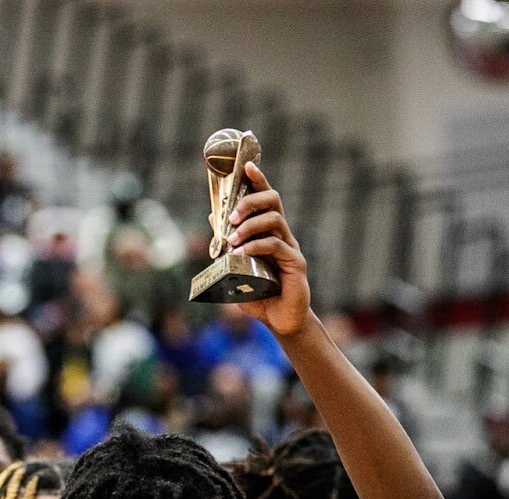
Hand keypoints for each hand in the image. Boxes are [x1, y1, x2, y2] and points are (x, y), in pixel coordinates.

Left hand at [222, 162, 311, 336]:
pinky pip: (276, 245)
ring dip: (250, 225)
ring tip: (232, 238)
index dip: (258, 180)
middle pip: (273, 201)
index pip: (266, 198)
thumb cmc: (259, 294)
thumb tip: (213, 217)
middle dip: (250, 202)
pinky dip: (256, 245)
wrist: (280, 320)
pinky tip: (243, 252)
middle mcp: (283, 234)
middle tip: (231, 216)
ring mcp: (291, 248)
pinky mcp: (295, 264)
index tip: (247, 166)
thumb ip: (226, 243)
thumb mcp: (235, 267)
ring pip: (274, 220)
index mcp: (270, 232)